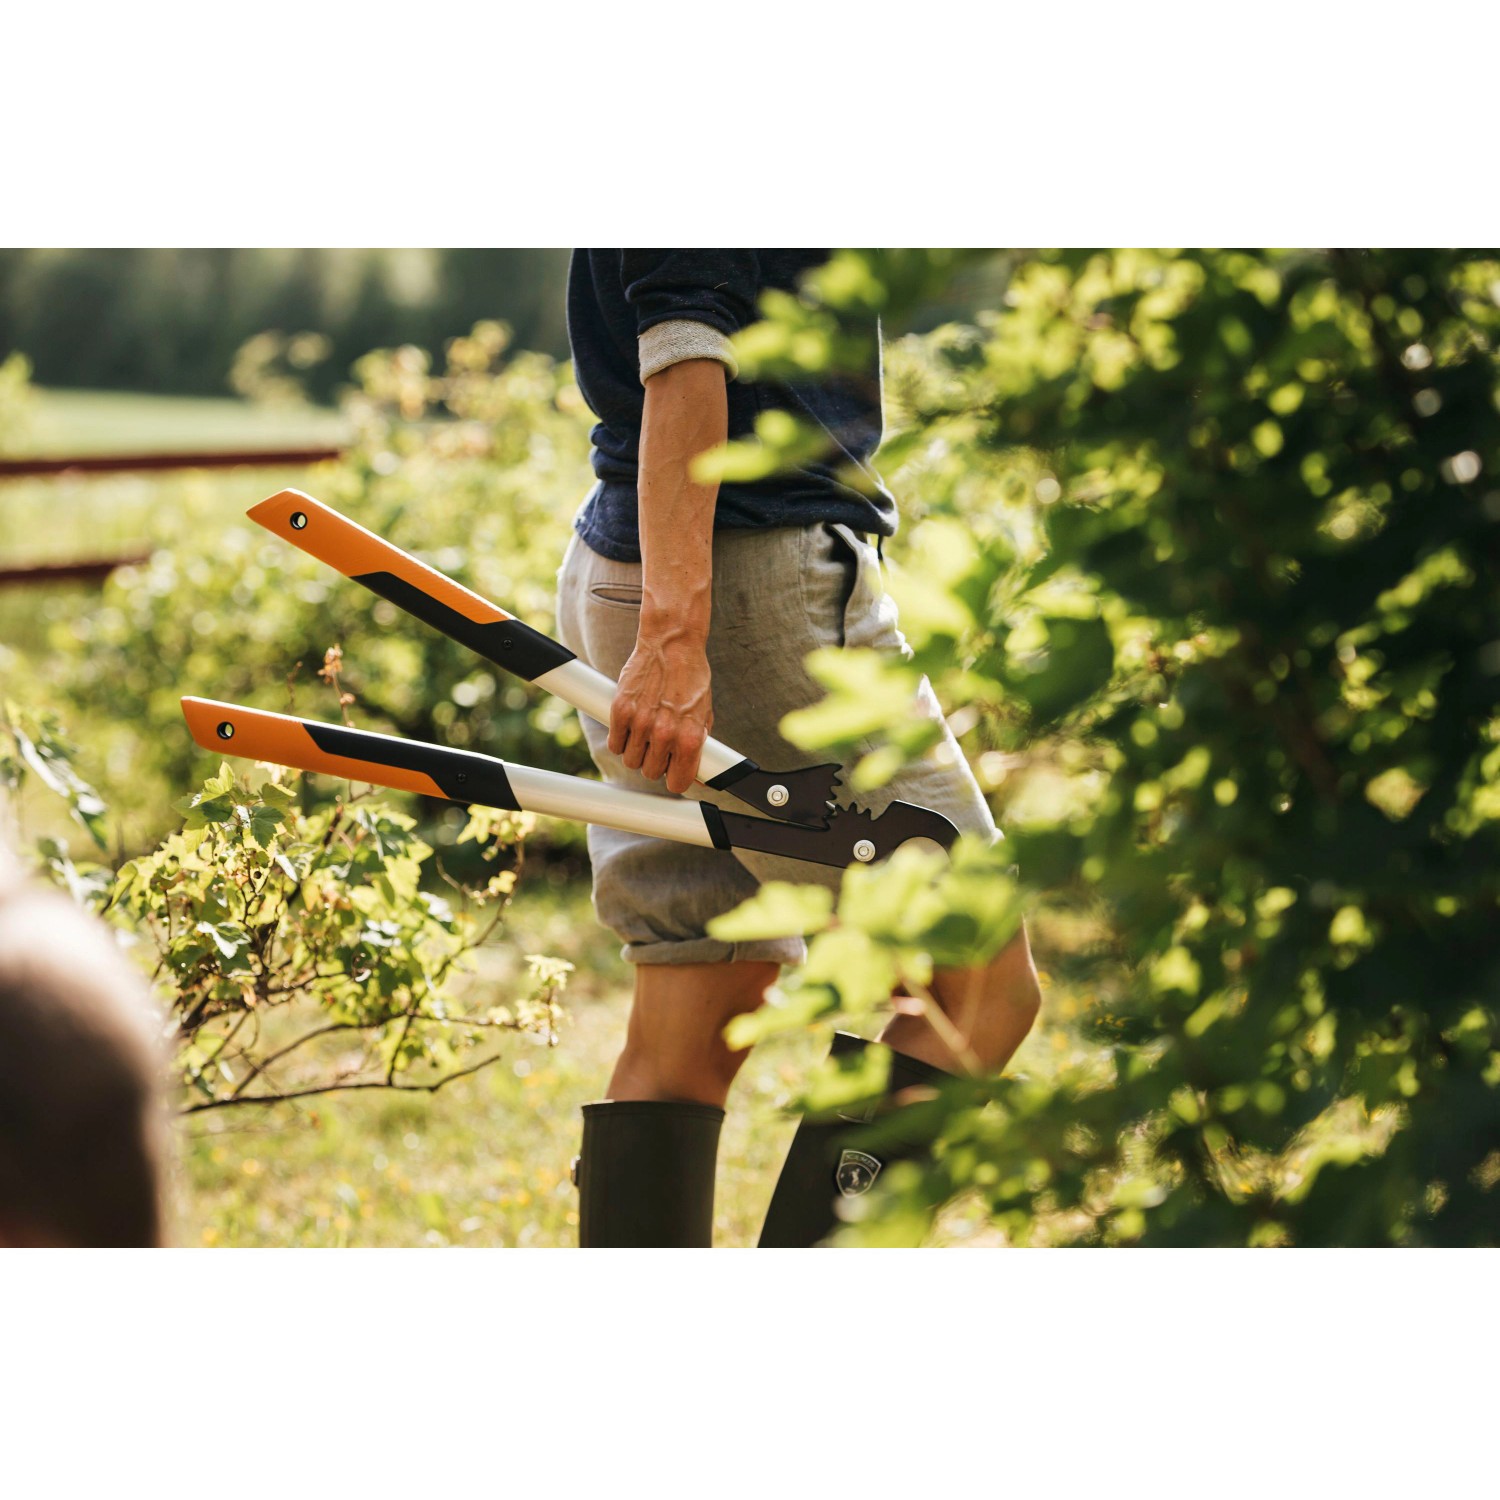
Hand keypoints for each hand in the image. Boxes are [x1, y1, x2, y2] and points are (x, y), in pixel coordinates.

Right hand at [608, 629, 712, 794]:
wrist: (672, 644)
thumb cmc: (691, 679)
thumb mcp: (704, 715)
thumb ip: (701, 747)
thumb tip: (703, 778)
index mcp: (689, 738)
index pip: (678, 783)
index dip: (675, 779)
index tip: (672, 773)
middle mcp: (665, 734)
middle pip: (650, 773)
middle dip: (654, 762)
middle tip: (658, 745)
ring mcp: (641, 723)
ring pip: (631, 760)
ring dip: (637, 751)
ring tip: (645, 733)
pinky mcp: (621, 710)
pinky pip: (615, 743)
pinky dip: (621, 738)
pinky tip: (630, 726)